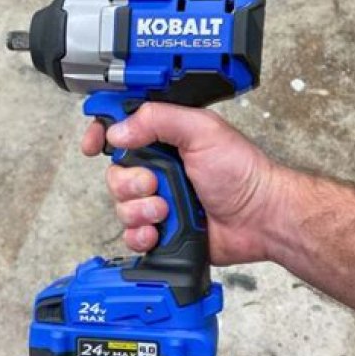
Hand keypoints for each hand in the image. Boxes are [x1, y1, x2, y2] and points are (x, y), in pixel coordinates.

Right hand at [81, 102, 285, 264]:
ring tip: (166, 211)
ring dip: (139, 210)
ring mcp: (158, 201)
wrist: (260, 218)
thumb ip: (158, 120)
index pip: (119, 130)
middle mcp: (158, 170)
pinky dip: (140, 235)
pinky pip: (131, 235)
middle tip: (155, 185)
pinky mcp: (161, 230)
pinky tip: (158, 231)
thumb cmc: (243, 172)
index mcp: (165, 139)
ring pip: (121, 206)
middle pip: (114, 174)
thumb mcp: (202, 130)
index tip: (94, 144)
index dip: (101, 134)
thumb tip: (118, 129)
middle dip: (130, 183)